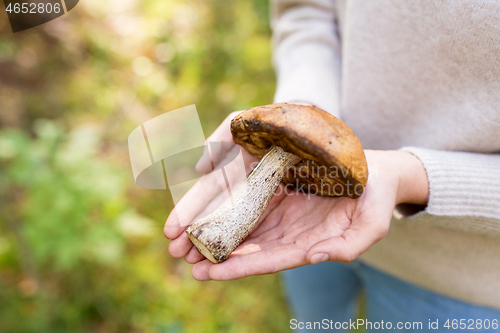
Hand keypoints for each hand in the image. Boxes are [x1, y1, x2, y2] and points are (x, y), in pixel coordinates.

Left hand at [165, 118, 428, 280]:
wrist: (378, 173)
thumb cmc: (377, 200)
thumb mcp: (372, 225)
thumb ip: (348, 247)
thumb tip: (314, 258)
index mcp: (309, 245)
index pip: (268, 261)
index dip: (239, 268)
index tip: (210, 274)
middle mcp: (290, 233)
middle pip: (247, 248)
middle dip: (216, 256)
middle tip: (184, 260)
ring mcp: (283, 213)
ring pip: (242, 228)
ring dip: (214, 236)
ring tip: (184, 243)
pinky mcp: (279, 192)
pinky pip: (248, 202)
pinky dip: (227, 210)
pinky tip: (205, 213)